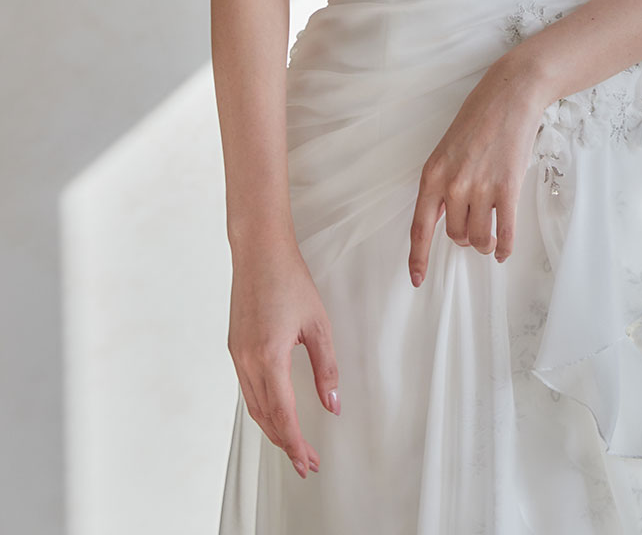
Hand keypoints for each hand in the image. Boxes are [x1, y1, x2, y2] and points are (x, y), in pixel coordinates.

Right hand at [227, 238, 340, 480]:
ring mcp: (237, 355)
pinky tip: (276, 412)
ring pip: (254, 406)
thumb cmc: (289, 279)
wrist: (259, 251)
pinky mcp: (235, 347)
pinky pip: (247, 389)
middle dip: (286, 443)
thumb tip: (332, 404)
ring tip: (294, 444)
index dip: (295, 444)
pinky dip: (262, 408)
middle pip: (266, 417)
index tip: (306, 464)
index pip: (283, 415)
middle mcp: (247, 361)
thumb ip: (326, 368)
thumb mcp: (318, 323)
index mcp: (269, 357)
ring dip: (273, 428)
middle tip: (306, 462)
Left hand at [407, 51, 546, 285]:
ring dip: (484, 243)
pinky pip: (505, 233)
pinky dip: (505, 247)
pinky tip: (504, 249)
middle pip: (454, 236)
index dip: (418, 258)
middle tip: (474, 226)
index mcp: (431, 174)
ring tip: (490, 238)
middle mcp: (453, 185)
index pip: (419, 227)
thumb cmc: (478, 119)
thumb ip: (442, 184)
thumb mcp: (447, 150)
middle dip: (464, 237)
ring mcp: (481, 188)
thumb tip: (441, 218)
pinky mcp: (508, 188)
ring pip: (478, 238)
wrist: (509, 96)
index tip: (417, 279)